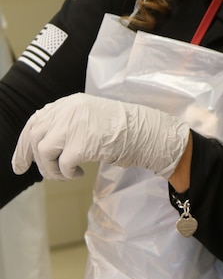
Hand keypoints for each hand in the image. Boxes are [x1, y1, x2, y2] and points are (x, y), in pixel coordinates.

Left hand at [12, 93, 189, 179]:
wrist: (145, 131)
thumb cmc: (123, 128)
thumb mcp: (90, 117)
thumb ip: (68, 123)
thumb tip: (44, 145)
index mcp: (69, 103)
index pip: (36, 120)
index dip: (24, 142)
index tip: (21, 161)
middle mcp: (67, 111)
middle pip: (34, 135)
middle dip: (29, 157)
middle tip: (32, 173)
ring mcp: (72, 127)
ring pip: (43, 151)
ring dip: (51, 169)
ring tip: (65, 175)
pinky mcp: (80, 145)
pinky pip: (62, 166)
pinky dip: (67, 174)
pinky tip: (80, 174)